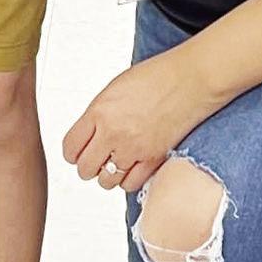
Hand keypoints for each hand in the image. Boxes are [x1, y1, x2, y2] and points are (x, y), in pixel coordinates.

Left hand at [63, 47, 210, 194]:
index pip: (70, 148)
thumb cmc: (158, 76)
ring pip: (106, 181)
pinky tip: (133, 166)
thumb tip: (89, 133)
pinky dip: (129, 179)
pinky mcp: (153, 159)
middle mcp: (113, 132)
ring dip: (109, 174)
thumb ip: (99, 113)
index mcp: (99, 111)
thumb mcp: (116, 88)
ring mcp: (133, 148)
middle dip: (89, 165)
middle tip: (98, 158)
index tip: (78, 152)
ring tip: (118, 162)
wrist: (191, 79)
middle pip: (85, 169)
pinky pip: (130, 184)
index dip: (73, 152)